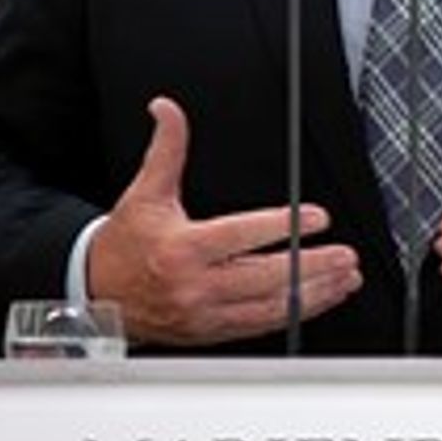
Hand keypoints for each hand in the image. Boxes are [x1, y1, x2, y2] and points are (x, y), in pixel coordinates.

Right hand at [86, 97, 359, 344]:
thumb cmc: (126, 242)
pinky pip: (260, 325)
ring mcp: (205, 313)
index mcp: (182, 248)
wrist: (95, 293)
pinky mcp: (211, 331)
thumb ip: (166, 149)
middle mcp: (195, 285)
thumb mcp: (144, 191)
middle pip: (264, 277)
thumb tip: (166, 108)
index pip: (241, 236)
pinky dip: (295, 313)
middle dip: (312, 266)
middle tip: (346, 254)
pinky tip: (319, 298)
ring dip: (314, 294)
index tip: (316, 218)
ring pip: (269, 307)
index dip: (282, 227)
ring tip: (346, 278)